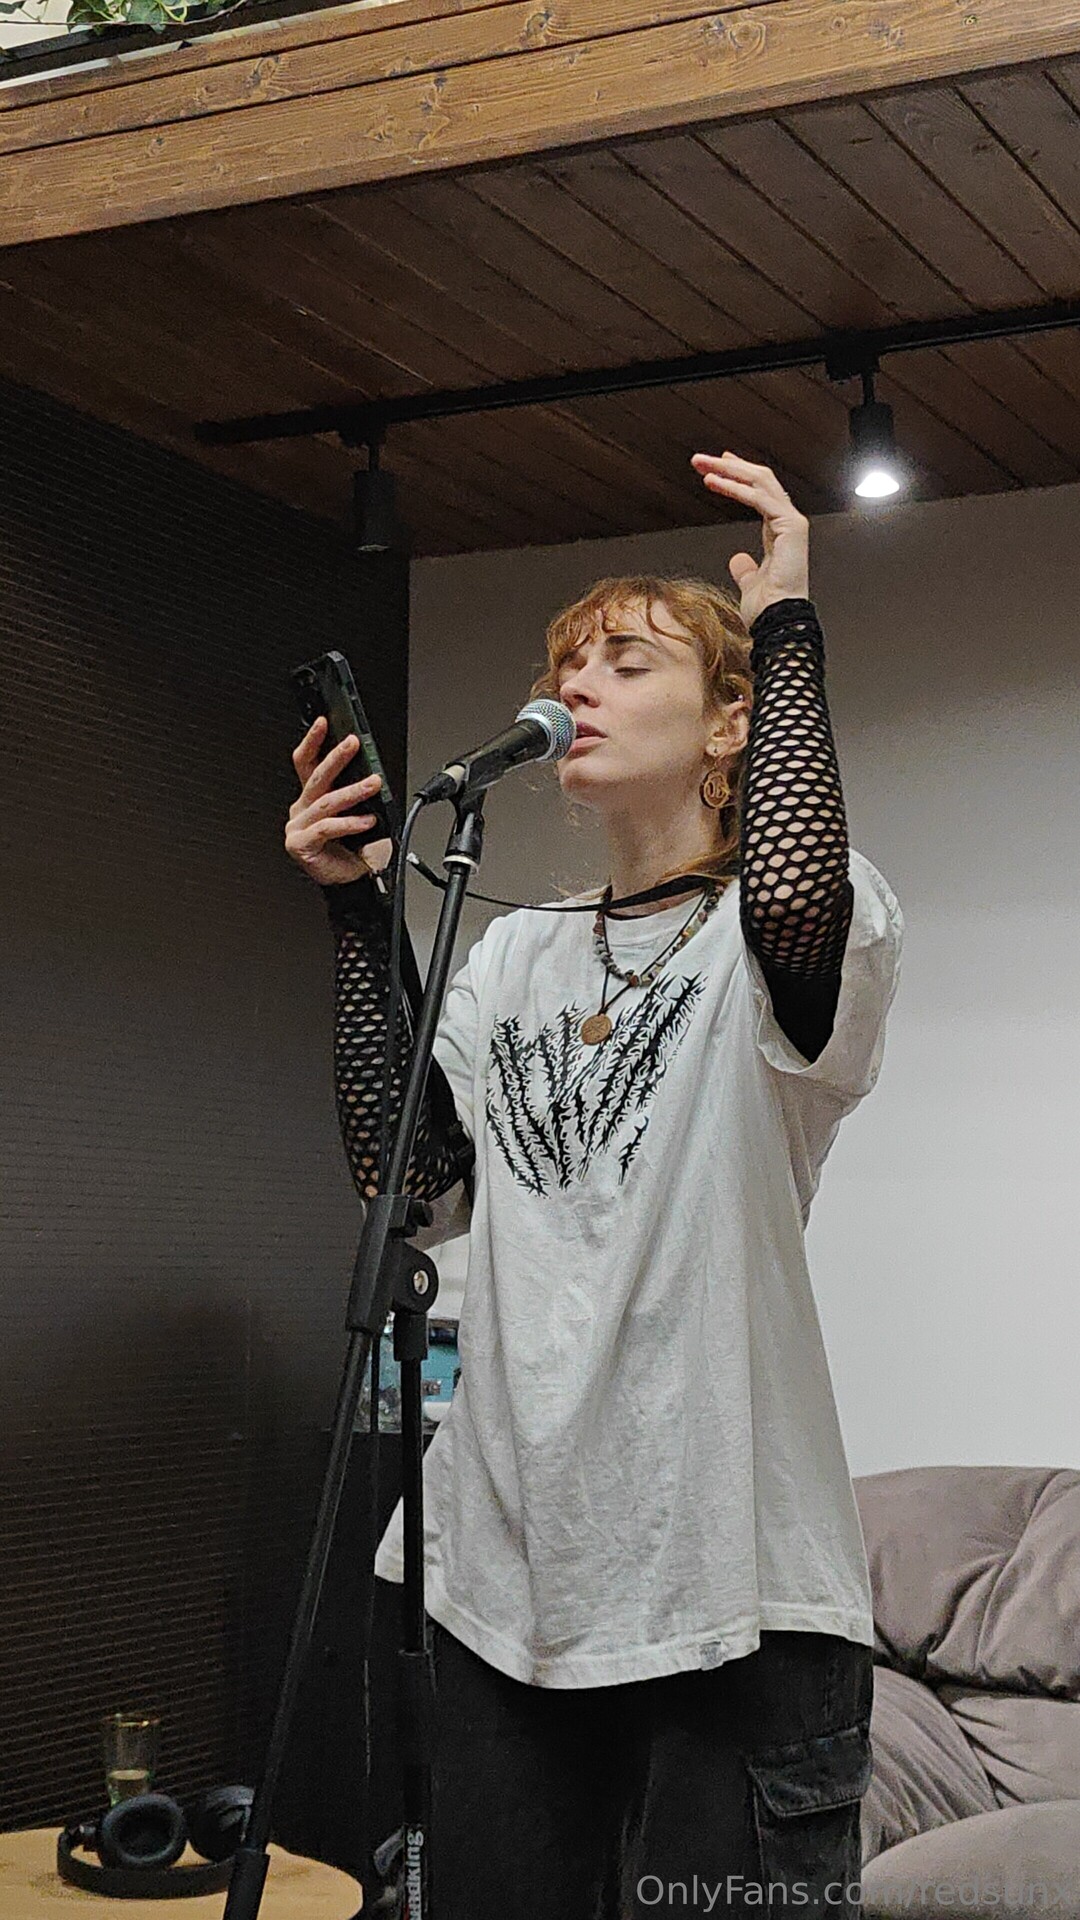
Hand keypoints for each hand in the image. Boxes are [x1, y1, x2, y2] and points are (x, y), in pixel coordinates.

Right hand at [286, 715, 392, 885]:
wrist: (353, 883)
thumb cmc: (355, 850)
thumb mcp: (359, 814)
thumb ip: (357, 794)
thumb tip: (372, 774)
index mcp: (310, 799)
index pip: (306, 763)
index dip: (313, 741)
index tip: (324, 722)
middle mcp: (301, 810)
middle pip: (315, 777)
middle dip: (336, 757)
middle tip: (353, 744)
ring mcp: (297, 827)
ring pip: (326, 802)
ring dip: (353, 791)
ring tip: (373, 784)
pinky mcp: (300, 844)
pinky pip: (327, 827)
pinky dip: (350, 823)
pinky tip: (367, 821)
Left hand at [691, 451, 809, 627]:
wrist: (778, 621)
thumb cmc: (768, 609)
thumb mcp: (750, 583)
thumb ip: (745, 570)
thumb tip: (737, 560)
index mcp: (781, 533)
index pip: (760, 493)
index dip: (738, 477)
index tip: (718, 466)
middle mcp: (789, 523)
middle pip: (760, 481)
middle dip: (730, 466)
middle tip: (702, 459)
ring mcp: (792, 523)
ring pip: (760, 482)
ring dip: (729, 470)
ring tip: (703, 464)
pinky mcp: (790, 526)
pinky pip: (759, 498)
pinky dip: (735, 488)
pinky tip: (715, 482)